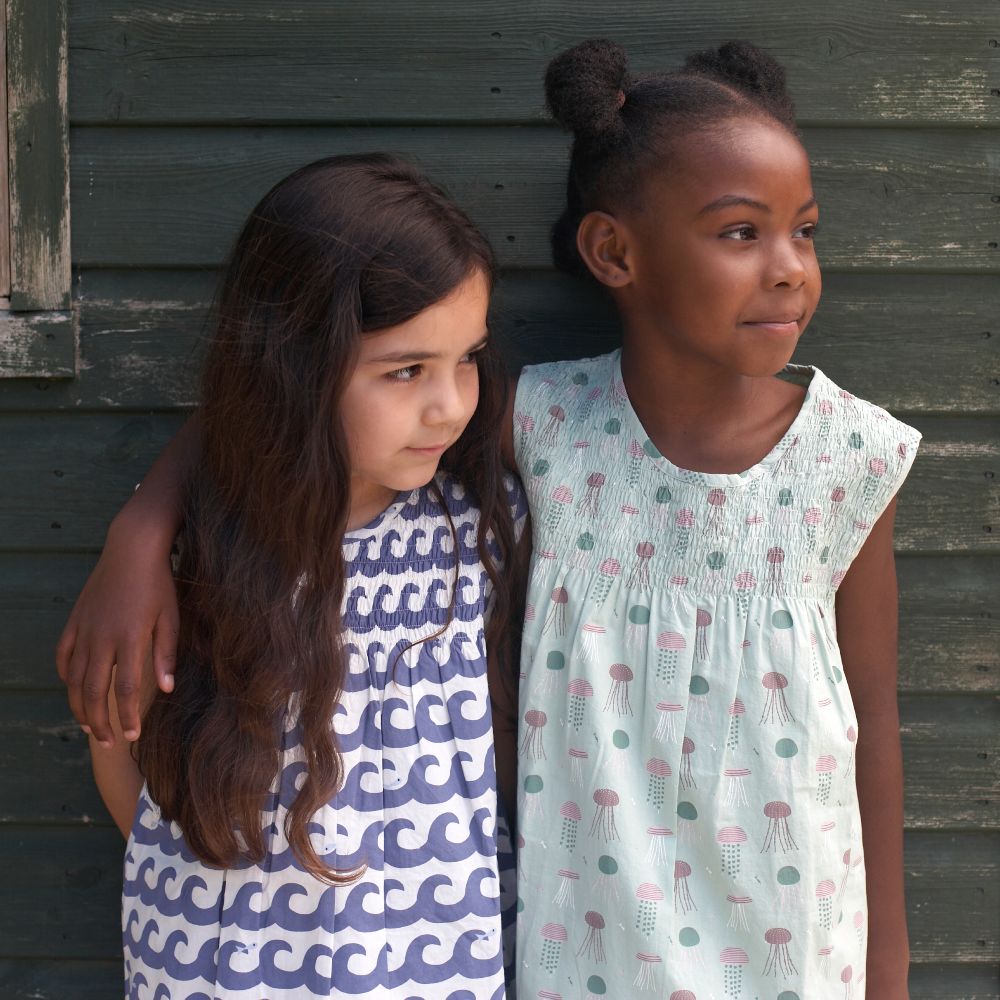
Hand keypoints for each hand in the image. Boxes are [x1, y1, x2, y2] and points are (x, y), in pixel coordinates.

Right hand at [55, 517, 178, 746]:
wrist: (132, 547)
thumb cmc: (158, 582)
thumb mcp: (170, 617)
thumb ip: (166, 654)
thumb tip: (168, 689)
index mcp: (129, 639)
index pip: (127, 689)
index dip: (128, 716)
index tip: (133, 735)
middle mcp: (102, 637)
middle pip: (94, 691)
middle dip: (100, 721)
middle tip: (108, 743)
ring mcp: (84, 629)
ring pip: (74, 678)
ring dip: (80, 706)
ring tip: (89, 726)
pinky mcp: (75, 620)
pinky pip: (64, 655)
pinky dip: (66, 675)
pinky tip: (73, 688)